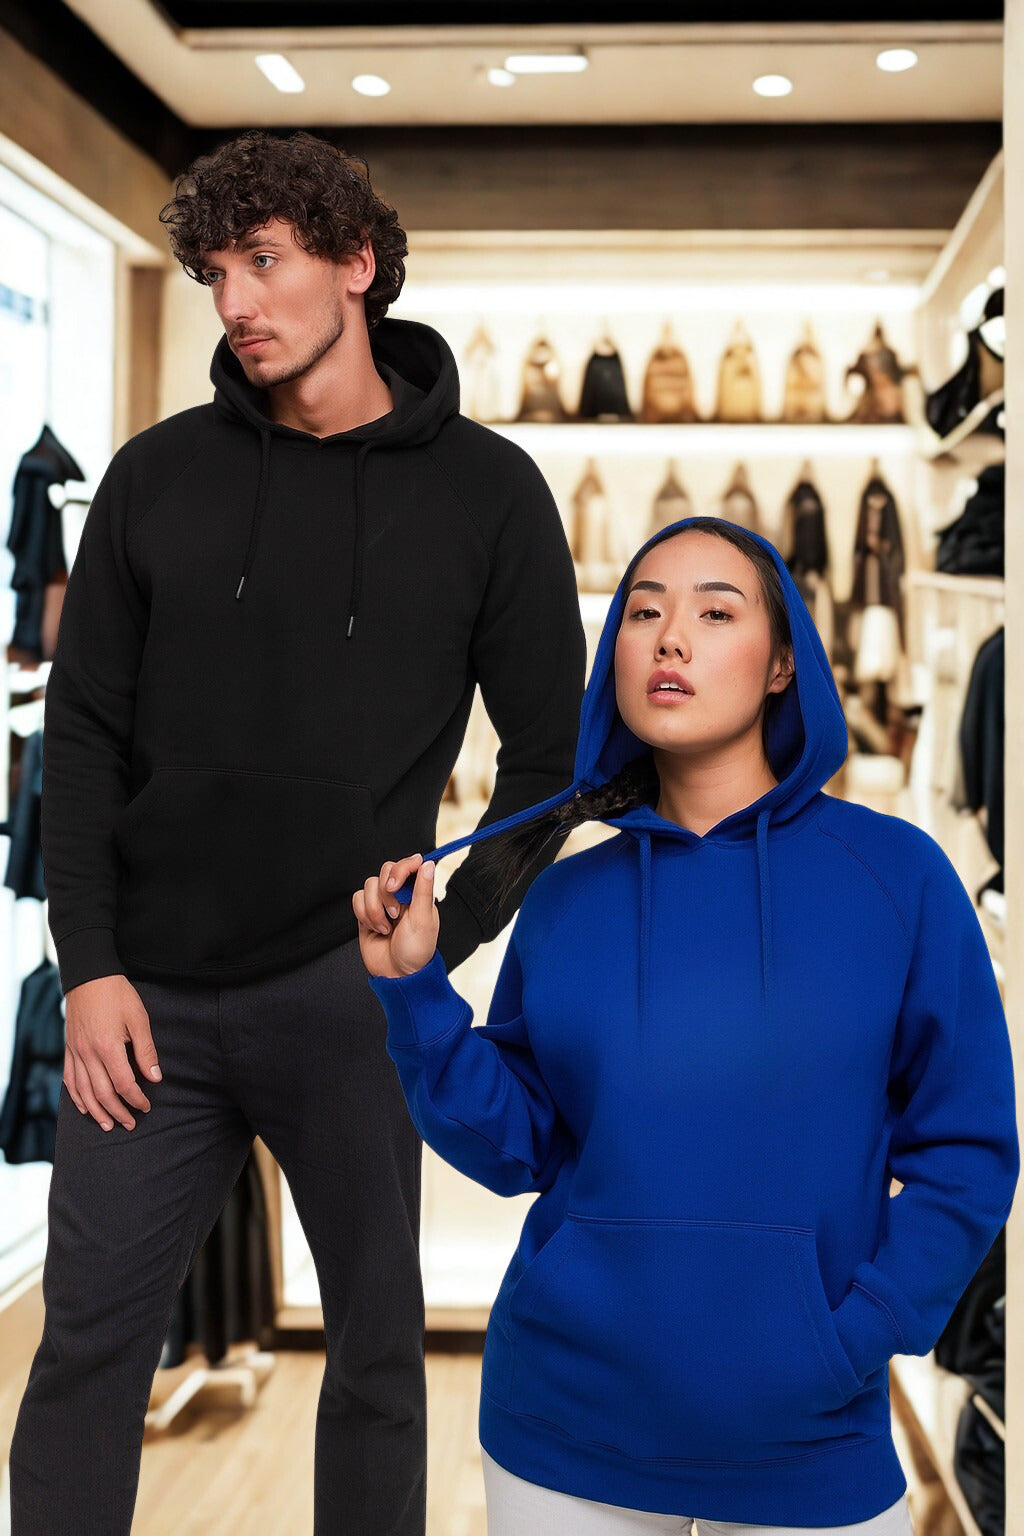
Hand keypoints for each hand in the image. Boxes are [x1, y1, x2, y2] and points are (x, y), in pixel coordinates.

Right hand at [63, 974, 161, 1131]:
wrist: (89, 977)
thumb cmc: (117, 995)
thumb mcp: (138, 1019)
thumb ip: (146, 1051)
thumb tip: (155, 1077)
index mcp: (108, 1047)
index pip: (124, 1084)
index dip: (136, 1099)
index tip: (147, 1106)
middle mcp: (88, 1054)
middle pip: (103, 1094)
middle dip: (118, 1112)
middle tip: (131, 1123)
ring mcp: (75, 1053)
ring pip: (83, 1092)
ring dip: (97, 1112)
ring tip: (108, 1125)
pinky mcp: (68, 1049)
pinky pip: (69, 1080)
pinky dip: (76, 1097)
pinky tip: (85, 1107)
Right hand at [353, 854, 437, 978]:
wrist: (396, 974)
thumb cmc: (416, 951)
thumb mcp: (424, 919)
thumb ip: (424, 890)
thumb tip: (428, 863)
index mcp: (418, 892)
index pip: (409, 864)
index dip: (401, 868)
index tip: (396, 884)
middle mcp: (400, 894)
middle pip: (386, 869)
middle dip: (386, 893)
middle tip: (395, 913)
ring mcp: (382, 902)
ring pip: (369, 885)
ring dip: (375, 908)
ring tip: (386, 927)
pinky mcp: (366, 913)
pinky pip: (357, 899)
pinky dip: (364, 914)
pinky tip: (375, 928)